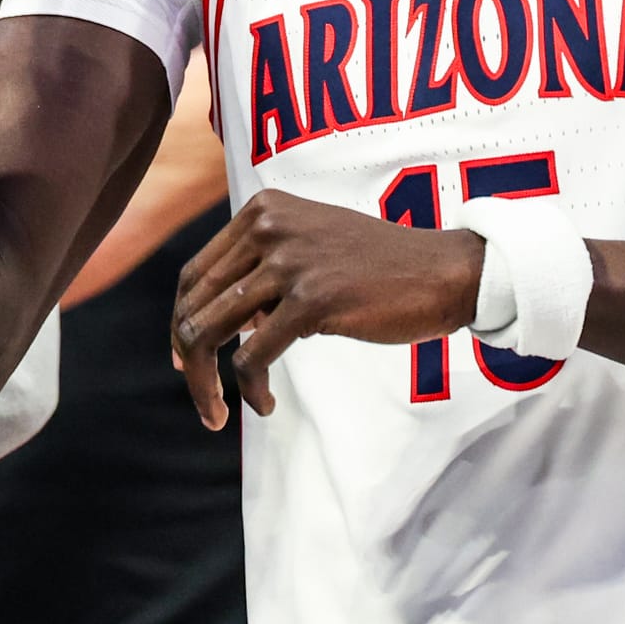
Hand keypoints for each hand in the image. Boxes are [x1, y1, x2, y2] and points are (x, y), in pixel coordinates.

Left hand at [172, 189, 485, 429]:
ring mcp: (288, 261)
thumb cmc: (381, 268)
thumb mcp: (312, 249)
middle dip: (187, 360)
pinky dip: (249, 389)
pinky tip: (264, 404)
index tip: (184, 362)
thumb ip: (264, 274)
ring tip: (217, 413)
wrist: (442, 272)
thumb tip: (220, 326)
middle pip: (194, 305)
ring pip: (209, 332)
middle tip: (203, 399)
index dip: (182, 323)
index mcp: (264, 210)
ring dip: (206, 384)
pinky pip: (251, 356)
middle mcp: (268, 226)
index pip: (195, 274)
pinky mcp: (310, 299)